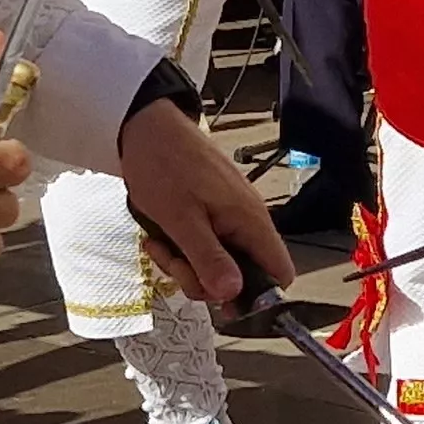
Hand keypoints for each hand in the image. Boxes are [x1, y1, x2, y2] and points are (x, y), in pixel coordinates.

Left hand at [119, 99, 293, 308]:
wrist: (143, 125)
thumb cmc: (162, 164)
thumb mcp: (180, 220)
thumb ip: (208, 259)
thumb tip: (232, 296)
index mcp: (250, 221)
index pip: (280, 274)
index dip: (256, 296)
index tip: (219, 297)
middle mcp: (247, 220)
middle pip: (243, 275)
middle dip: (206, 279)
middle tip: (176, 264)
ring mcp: (229, 215)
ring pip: (219, 262)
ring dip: (187, 263)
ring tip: (161, 243)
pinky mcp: (211, 211)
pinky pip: (205, 243)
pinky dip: (182, 246)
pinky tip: (161, 234)